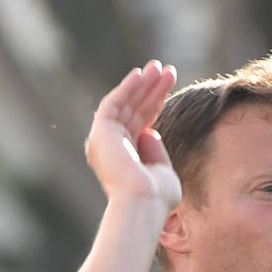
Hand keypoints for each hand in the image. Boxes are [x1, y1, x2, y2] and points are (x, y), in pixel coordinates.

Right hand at [85, 60, 181, 210]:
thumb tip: (149, 130)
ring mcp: (105, 140)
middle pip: (134, 110)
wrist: (143, 204)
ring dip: (142, 84)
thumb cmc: (157, 197)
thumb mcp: (163, 171)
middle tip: (166, 69)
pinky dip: (126, 88)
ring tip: (159, 67)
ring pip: (125, 104)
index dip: (156, 101)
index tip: (170, 83)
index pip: (142, 122)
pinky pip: (113, 103)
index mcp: (127, 157)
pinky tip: (141, 74)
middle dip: (151, 88)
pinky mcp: (101, 133)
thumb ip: (157, 151)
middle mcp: (113, 148)